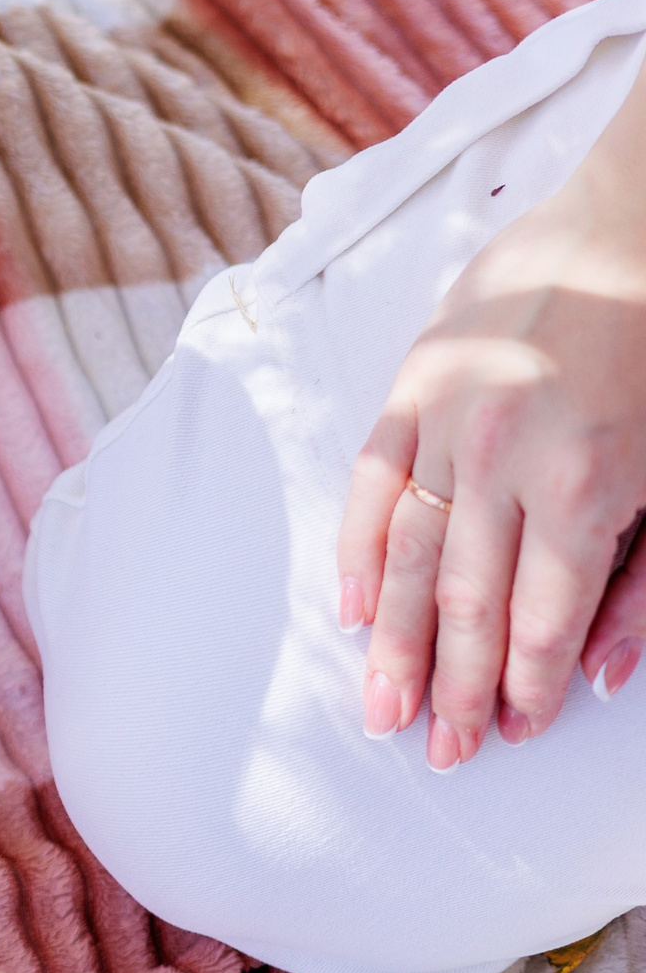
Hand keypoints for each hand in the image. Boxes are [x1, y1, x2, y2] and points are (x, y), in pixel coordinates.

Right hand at [338, 164, 645, 768]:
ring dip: (396, 643)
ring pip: (411, 556)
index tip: (511, 735)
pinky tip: (356, 608)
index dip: (524, 687)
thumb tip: (598, 674)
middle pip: (468, 601)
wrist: (633, 217)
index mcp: (588, 481)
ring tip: (382, 709)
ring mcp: (447, 417)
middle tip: (437, 756)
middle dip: (453, 688)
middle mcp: (504, 457)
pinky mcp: (411, 381)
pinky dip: (361, 548)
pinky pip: (372, 482)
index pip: (540, 618)